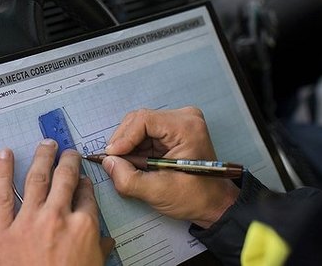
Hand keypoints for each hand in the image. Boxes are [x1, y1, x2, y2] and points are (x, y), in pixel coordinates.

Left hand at [0, 140, 114, 264]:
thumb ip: (99, 251)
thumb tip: (106, 242)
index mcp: (83, 227)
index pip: (86, 195)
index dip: (84, 184)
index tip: (82, 178)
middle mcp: (58, 217)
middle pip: (65, 178)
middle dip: (68, 161)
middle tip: (68, 152)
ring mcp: (29, 220)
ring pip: (37, 177)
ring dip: (42, 156)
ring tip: (45, 144)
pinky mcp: (3, 229)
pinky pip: (2, 194)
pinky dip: (2, 171)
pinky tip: (4, 154)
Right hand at [102, 107, 239, 227]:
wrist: (214, 203)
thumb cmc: (196, 197)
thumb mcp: (159, 192)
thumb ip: (129, 178)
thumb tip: (108, 162)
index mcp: (186, 127)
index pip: (143, 120)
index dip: (123, 138)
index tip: (111, 156)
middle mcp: (183, 117)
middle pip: (139, 120)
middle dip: (124, 143)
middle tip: (115, 163)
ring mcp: (178, 121)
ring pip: (138, 126)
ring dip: (128, 146)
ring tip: (127, 166)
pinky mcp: (172, 129)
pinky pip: (144, 132)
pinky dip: (135, 147)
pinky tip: (136, 162)